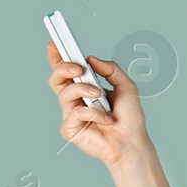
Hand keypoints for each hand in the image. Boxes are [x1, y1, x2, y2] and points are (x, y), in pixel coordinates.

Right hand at [46, 42, 151, 167]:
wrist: (132, 142)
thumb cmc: (129, 118)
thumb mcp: (126, 86)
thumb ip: (111, 69)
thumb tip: (92, 59)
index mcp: (85, 89)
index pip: (66, 71)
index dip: (57, 57)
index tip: (54, 44)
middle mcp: (75, 101)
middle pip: (56, 79)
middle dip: (64, 68)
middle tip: (79, 69)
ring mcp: (71, 115)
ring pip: (64, 93)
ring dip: (83, 90)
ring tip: (99, 95)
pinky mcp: (70, 129)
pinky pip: (75, 113)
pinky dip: (93, 113)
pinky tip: (104, 119)